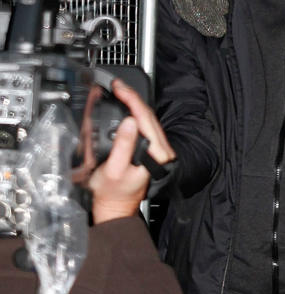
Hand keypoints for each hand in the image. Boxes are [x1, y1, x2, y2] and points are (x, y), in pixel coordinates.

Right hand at [87, 79, 176, 223]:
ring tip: (120, 92)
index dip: (131, 99)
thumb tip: (130, 121)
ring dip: (134, 104)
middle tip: (117, 85)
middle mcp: (162, 151)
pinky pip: (145, 126)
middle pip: (149, 116)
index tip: (119, 88)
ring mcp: (159, 151)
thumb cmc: (113, 193)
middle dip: (132, 97)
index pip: (145, 118)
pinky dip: (135, 114)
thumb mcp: (114, 169)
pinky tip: (127, 108)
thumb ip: (123, 145)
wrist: (116, 208)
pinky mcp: (152, 151)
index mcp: (156, 154)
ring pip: (148, 120)